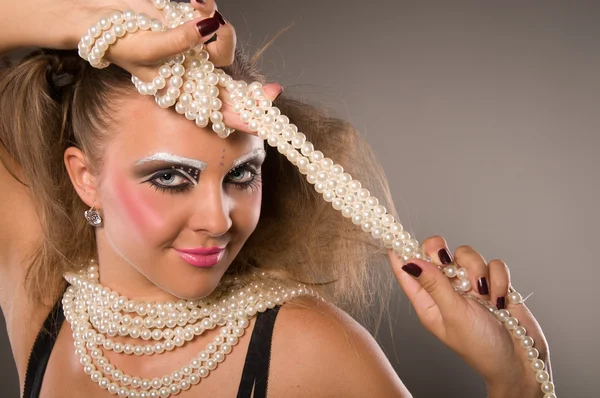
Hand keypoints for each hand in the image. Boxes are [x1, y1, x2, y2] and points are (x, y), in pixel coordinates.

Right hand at [73, 0, 282, 135]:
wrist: (99, 18)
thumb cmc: (118, 41)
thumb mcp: (147, 48)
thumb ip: (178, 41)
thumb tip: (207, 29)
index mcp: (181, 90)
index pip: (215, 110)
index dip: (242, 116)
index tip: (264, 120)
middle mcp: (192, 73)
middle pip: (230, 88)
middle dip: (253, 93)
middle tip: (273, 91)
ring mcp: (194, 50)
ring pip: (224, 47)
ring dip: (223, 31)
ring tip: (204, 13)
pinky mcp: (191, 26)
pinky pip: (210, 20)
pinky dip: (207, 8)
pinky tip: (196, 0)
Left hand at [389, 236, 550, 396]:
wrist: (521, 361)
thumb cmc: (481, 347)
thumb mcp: (454, 315)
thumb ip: (435, 285)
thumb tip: (410, 261)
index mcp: (428, 301)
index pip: (407, 270)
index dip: (400, 250)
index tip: (394, 233)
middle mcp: (446, 289)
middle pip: (436, 252)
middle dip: (445, 253)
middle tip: (449, 263)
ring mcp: (470, 285)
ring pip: (467, 254)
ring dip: (477, 271)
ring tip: (484, 295)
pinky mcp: (493, 282)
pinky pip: (493, 263)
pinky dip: (498, 279)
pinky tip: (500, 300)